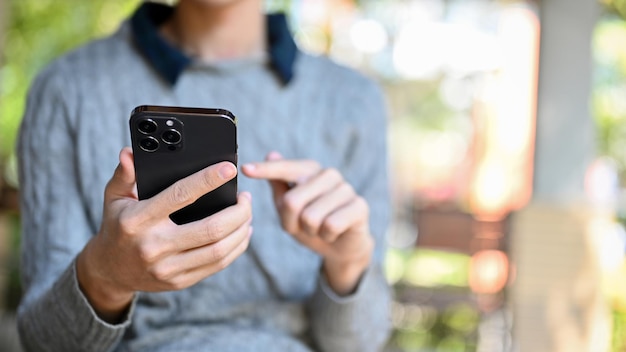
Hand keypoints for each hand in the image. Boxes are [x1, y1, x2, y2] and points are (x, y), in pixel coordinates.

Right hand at [76, 147, 252, 322]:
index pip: (180, 196)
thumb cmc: (117, 225)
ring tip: (247, 213)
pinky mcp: (180, 282)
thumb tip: (130, 153)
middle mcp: (154, 247)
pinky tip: (242, 233)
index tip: (230, 168)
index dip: (208, 180)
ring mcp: (168, 268)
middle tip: (246, 197)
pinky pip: (217, 265)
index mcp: (138, 221)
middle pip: (211, 229)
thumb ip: (124, 174)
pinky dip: (237, 248)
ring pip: (219, 250)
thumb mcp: (114, 197)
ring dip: (241, 229)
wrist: (109, 271)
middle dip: (238, 211)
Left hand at [242, 152, 372, 294]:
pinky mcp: (360, 206)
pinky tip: (333, 233)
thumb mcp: (290, 208)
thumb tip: (272, 154)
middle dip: (291, 222)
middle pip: (292, 201)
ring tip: (319, 228)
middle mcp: (329, 174)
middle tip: (303, 226)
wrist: (342, 246)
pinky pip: (330, 225)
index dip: (265, 170)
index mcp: (310, 170)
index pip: (284, 168)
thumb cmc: (312, 223)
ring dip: (310, 231)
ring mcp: (346, 188)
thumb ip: (280, 184)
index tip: (245, 169)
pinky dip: (326, 236)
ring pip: (311, 216)